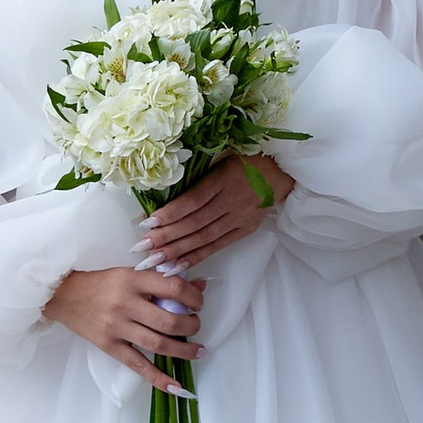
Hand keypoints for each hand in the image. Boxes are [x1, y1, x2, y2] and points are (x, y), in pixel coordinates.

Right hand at [43, 260, 204, 385]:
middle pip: (169, 321)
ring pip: (158, 344)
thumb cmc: (101, 283)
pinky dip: (158, 378)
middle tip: (196, 326)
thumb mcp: (130, 274)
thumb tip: (199, 286)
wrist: (64, 295)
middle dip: (191, 326)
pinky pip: (138, 365)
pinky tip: (175, 386)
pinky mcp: (109, 346)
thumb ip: (161, 280)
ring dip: (184, 350)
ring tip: (198, 351)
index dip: (193, 298)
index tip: (198, 304)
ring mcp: (117, 327)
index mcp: (133, 280)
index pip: (173, 288)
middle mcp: (126, 304)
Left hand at [138, 155, 296, 265]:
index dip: (170, 213)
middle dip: (167, 236)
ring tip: (155, 260)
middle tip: (143, 247)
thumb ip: (197, 174)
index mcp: (225, 177)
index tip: (147, 223)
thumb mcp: (221, 157)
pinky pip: (218, 246)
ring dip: (178, 250)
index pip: (193, 200)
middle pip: (195, 222)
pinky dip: (197, 256)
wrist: (280, 171)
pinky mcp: (245, 230)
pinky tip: (179, 265)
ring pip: (204, 237)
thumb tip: (161, 192)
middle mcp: (233, 199)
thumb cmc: (245, 160)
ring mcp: (240, 217)